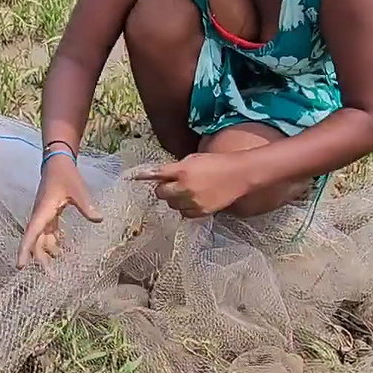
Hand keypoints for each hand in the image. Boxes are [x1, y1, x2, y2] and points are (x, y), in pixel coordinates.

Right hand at [17, 156, 102, 268]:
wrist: (57, 162)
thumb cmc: (65, 175)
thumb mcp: (78, 190)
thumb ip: (87, 205)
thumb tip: (99, 219)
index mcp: (43, 211)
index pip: (31, 234)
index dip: (24, 251)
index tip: (20, 266)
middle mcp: (40, 217)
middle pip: (36, 243)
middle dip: (41, 260)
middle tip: (52, 278)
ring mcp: (43, 217)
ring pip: (42, 240)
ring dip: (49, 254)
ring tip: (59, 270)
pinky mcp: (49, 216)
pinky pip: (49, 234)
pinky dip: (55, 244)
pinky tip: (64, 253)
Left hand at [131, 152, 251, 217]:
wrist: (239, 176)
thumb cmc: (215, 163)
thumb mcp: (193, 159)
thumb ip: (174, 167)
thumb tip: (158, 174)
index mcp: (182, 170)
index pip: (157, 174)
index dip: (144, 176)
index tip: (133, 177)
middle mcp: (185, 187)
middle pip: (161, 193)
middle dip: (164, 189)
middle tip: (173, 184)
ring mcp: (192, 201)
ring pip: (172, 205)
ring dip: (175, 199)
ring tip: (187, 191)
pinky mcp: (200, 212)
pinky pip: (184, 213)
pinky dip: (185, 208)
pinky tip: (194, 200)